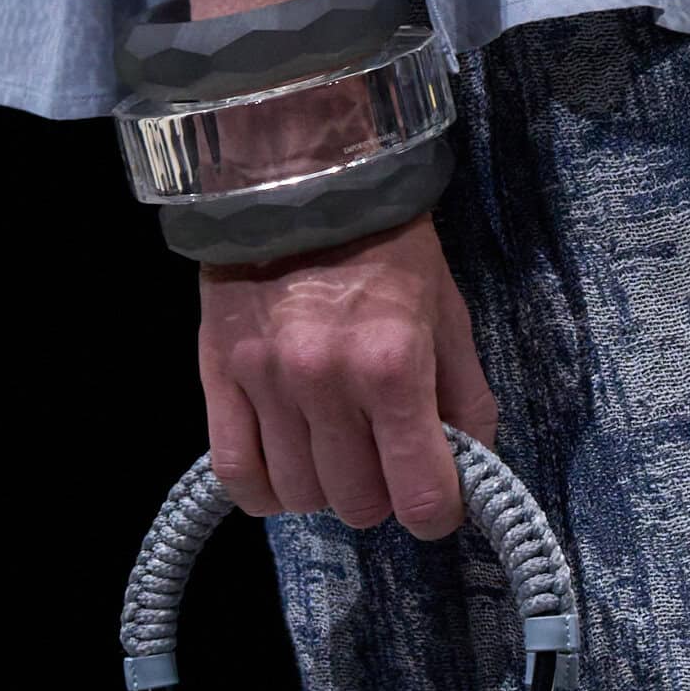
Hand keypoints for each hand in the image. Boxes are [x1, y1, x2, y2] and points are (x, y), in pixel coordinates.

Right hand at [197, 211, 498, 538]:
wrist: (299, 177)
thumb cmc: (386, 247)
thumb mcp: (449, 315)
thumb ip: (465, 400)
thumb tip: (470, 472)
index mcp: (393, 365)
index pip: (420, 497)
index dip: (436, 513)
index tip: (436, 500)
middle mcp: (326, 382)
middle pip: (358, 505)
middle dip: (380, 495)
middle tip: (382, 460)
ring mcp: (266, 382)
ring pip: (299, 497)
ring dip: (324, 489)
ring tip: (334, 452)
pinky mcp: (219, 377)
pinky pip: (237, 474)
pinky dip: (265, 492)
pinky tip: (286, 471)